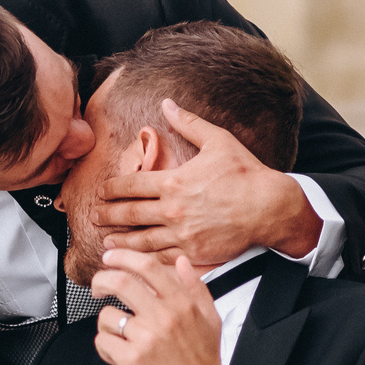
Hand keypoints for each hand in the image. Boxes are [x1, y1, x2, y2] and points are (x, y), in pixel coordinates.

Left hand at [90, 247, 232, 364]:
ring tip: (119, 336)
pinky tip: (118, 354)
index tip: (111, 257)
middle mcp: (163, 317)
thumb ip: (195, 287)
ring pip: (107, 315)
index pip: (148, 267)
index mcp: (181, 304)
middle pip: (120, 282)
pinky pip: (103, 341)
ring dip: (106, 324)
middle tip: (98, 287)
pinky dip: (105, 347)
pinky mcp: (132, 359)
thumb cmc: (204, 361)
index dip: (123, 257)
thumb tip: (182, 263)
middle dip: (101, 280)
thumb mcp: (209, 318)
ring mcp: (146, 337)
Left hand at [94, 100, 320, 261]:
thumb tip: (167, 103)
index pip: (132, 185)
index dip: (112, 189)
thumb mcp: (218, 141)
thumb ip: (188, 123)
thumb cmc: (246, 174)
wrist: (270, 207)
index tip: (102, 191)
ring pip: (142, 239)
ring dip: (121, 242)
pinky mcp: (194, 251)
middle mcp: (173, 209)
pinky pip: (163, 257)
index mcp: (175, 181)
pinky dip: (145, 259)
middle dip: (108, 215)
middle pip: (130, 213)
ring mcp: (183, 233)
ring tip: (106, 243)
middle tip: (93, 216)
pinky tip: (135, 261)